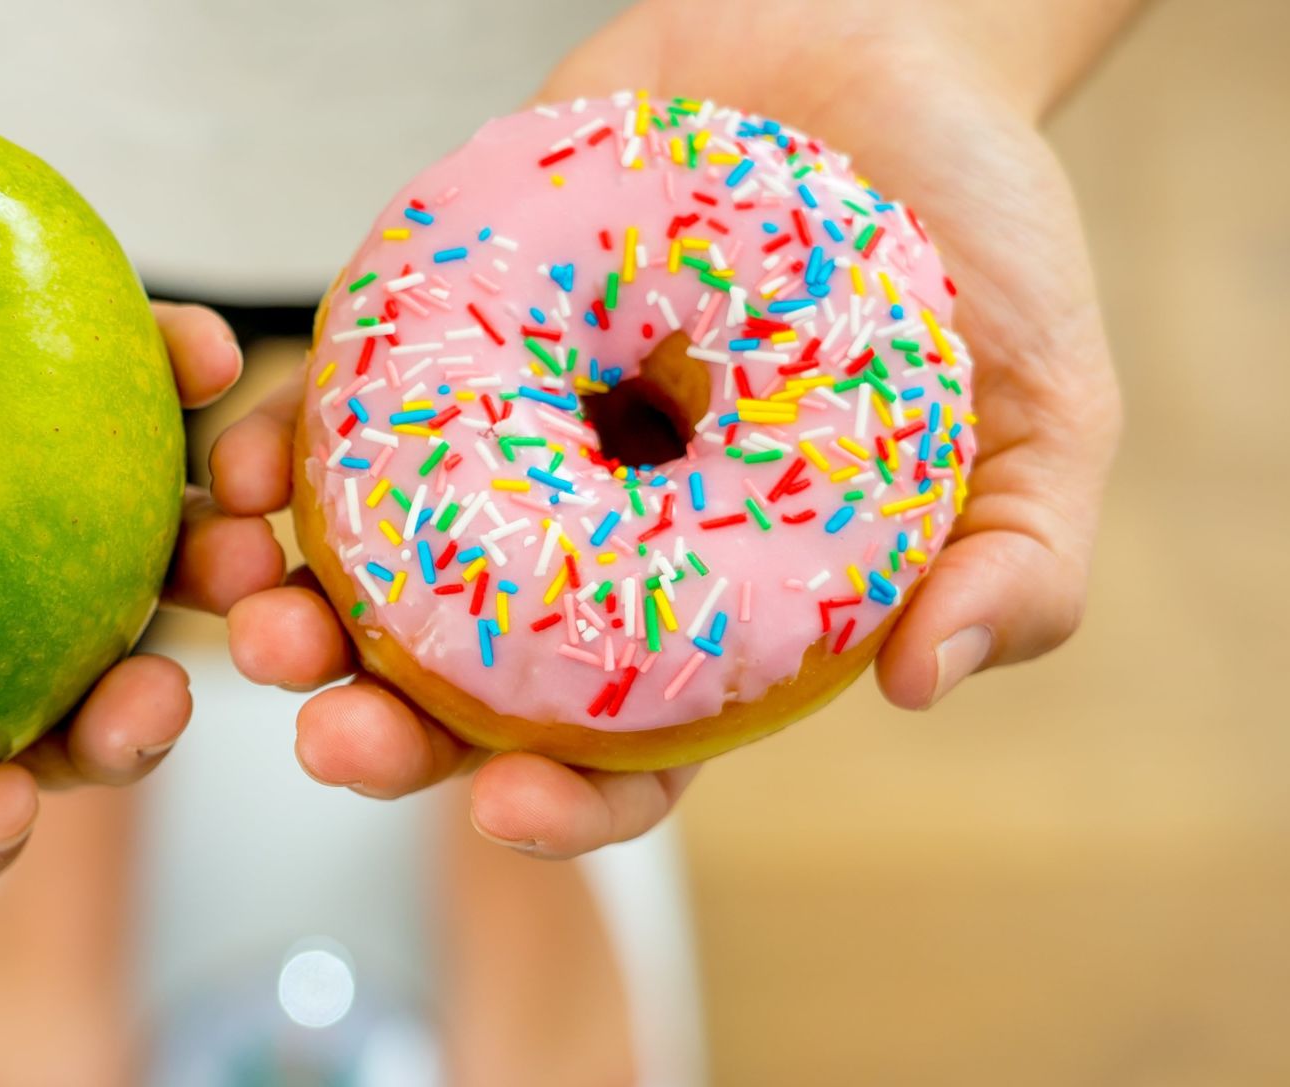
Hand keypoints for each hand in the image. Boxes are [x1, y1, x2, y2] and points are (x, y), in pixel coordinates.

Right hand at [0, 7, 276, 880]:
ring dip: (198, 581)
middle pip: (35, 702)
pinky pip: (125, 378)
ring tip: (237, 566)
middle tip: (154, 702)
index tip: (0, 812)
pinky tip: (207, 366)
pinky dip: (176, 376)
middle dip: (116, 737)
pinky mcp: (23, 344)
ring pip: (118, 562)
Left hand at [215, 0, 1123, 856]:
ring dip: (300, 608)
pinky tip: (242, 470)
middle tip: (329, 731)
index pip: (631, 751)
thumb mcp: (1047, 408)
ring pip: (379, 561)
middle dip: (385, 730)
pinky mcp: (449, 320)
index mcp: (714, 607)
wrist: (887, 41)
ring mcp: (513, 431)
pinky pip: (345, 403)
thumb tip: (927, 682)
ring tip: (254, 612)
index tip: (507, 808)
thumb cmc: (977, 245)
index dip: (568, 804)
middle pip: (468, 682)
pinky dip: (284, 445)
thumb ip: (1020, 556)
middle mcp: (595, 538)